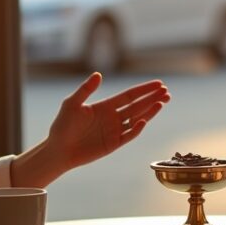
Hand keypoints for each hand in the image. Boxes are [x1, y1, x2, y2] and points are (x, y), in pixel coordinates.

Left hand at [46, 72, 169, 170]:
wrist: (58, 150)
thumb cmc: (62, 126)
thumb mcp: (71, 104)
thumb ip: (85, 90)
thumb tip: (99, 74)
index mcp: (105, 106)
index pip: (130, 95)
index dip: (144, 90)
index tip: (159, 84)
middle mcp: (113, 117)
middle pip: (137, 106)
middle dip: (152, 99)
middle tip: (166, 92)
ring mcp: (114, 131)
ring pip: (137, 119)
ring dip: (150, 111)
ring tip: (163, 102)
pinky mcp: (113, 144)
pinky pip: (129, 135)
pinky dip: (137, 128)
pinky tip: (144, 120)